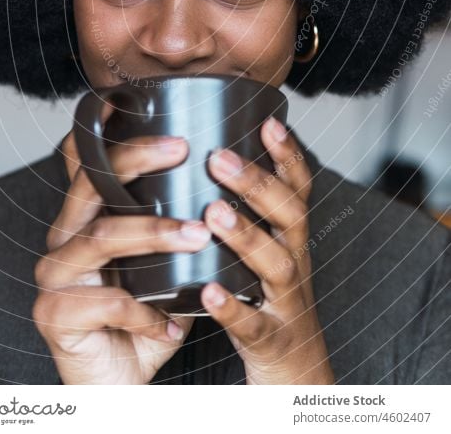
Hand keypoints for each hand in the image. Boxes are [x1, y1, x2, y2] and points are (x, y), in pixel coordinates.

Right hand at [32, 125, 209, 384]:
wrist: (117, 381)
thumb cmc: (144, 315)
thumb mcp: (161, 264)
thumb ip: (173, 224)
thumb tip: (223, 178)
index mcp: (86, 218)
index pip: (84, 162)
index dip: (101, 129)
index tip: (128, 100)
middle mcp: (64, 237)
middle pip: (92, 183)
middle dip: (138, 159)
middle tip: (182, 149)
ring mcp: (55, 275)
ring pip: (102, 237)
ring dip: (154, 232)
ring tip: (198, 234)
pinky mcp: (54, 314)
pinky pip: (106, 302)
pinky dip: (145, 310)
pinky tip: (171, 320)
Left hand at [200, 117, 334, 384]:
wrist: (299, 378)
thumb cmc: (269, 303)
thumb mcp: (265, 254)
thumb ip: (244, 215)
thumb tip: (203, 164)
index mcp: (291, 239)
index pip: (297, 190)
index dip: (288, 156)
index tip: (268, 122)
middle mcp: (295, 263)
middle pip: (288, 216)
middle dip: (257, 184)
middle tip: (218, 157)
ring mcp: (286, 303)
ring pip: (275, 264)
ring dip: (247, 235)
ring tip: (213, 212)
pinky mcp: (271, 342)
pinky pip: (253, 324)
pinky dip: (232, 307)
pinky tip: (209, 291)